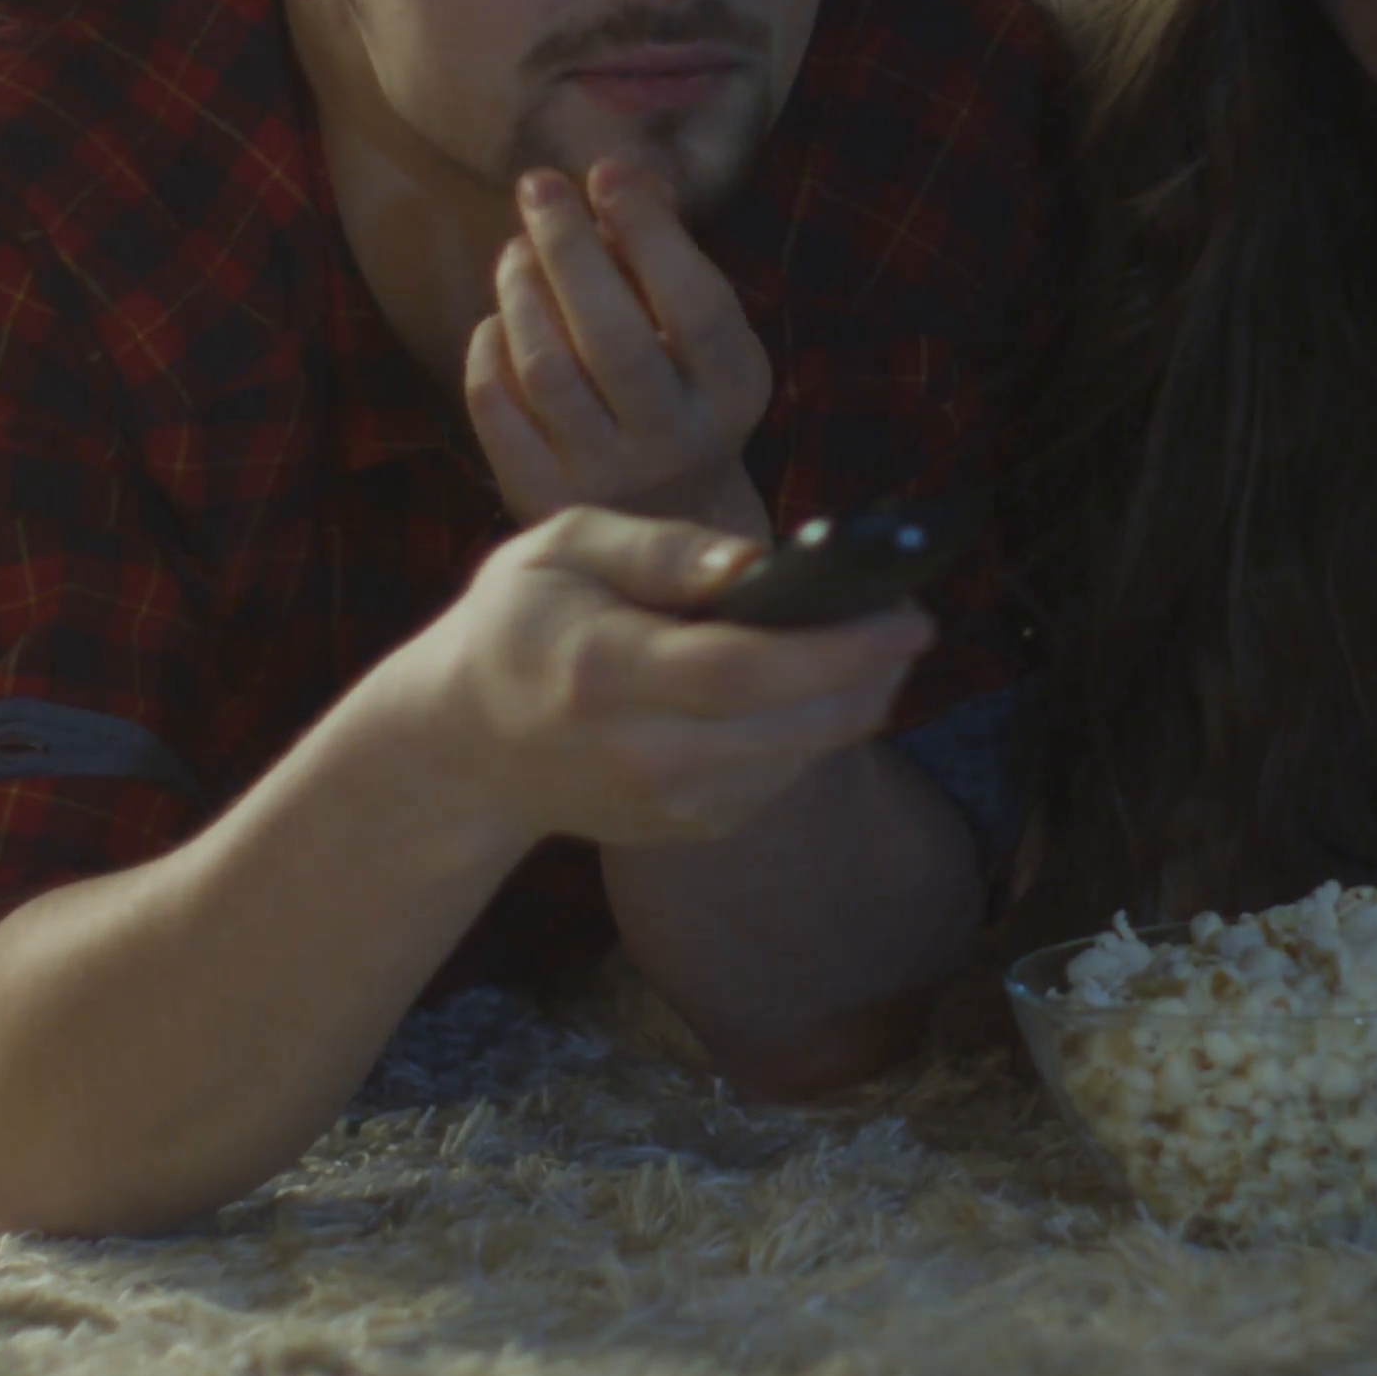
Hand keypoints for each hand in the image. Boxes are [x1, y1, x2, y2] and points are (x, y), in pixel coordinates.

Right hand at [432, 506, 929, 846]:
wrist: (463, 749)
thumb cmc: (520, 625)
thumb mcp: (562, 550)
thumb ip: (661, 548)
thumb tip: (759, 562)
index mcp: (605, 673)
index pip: (744, 670)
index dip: (840, 647)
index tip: (910, 613)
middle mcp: (642, 754)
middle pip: (795, 723)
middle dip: (873, 672)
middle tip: (913, 618)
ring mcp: (669, 804)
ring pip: (803, 755)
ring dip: (857, 700)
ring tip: (878, 639)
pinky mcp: (691, 827)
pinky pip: (783, 776)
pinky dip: (816, 728)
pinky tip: (819, 681)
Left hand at [469, 160, 774, 534]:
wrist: (668, 519)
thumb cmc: (683, 393)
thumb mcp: (701, 332)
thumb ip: (668, 254)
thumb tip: (625, 174)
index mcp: (730, 391)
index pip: (694, 306)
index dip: (649, 233)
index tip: (606, 173)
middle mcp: (674, 440)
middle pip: (612, 336)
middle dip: (568, 247)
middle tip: (539, 186)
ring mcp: (604, 476)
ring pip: (547, 369)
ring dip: (522, 291)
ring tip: (516, 249)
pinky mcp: (540, 496)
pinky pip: (497, 408)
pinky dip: (489, 349)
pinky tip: (500, 320)